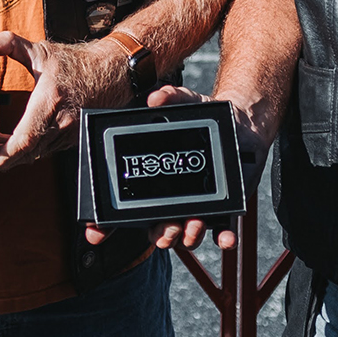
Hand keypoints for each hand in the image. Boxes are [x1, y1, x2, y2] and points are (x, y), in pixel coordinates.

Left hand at [0, 31, 126, 172]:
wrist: (112, 72)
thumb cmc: (79, 64)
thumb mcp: (41, 50)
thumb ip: (8, 44)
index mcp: (49, 104)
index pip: (21, 142)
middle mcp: (59, 125)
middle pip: (23, 157)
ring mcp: (66, 135)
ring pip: (33, 157)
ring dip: (11, 158)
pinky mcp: (70, 139)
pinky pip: (44, 151)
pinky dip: (27, 151)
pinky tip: (14, 144)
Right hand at [83, 85, 269, 250]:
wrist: (242, 125)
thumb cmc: (205, 118)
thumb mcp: (187, 103)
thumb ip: (171, 97)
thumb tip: (155, 99)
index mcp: (156, 181)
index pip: (125, 207)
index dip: (105, 225)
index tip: (95, 233)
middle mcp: (173, 199)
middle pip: (158, 229)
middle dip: (160, 235)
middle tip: (165, 230)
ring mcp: (198, 207)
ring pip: (187, 235)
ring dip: (188, 237)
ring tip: (192, 226)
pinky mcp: (224, 209)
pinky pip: (222, 231)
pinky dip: (223, 238)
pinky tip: (225, 239)